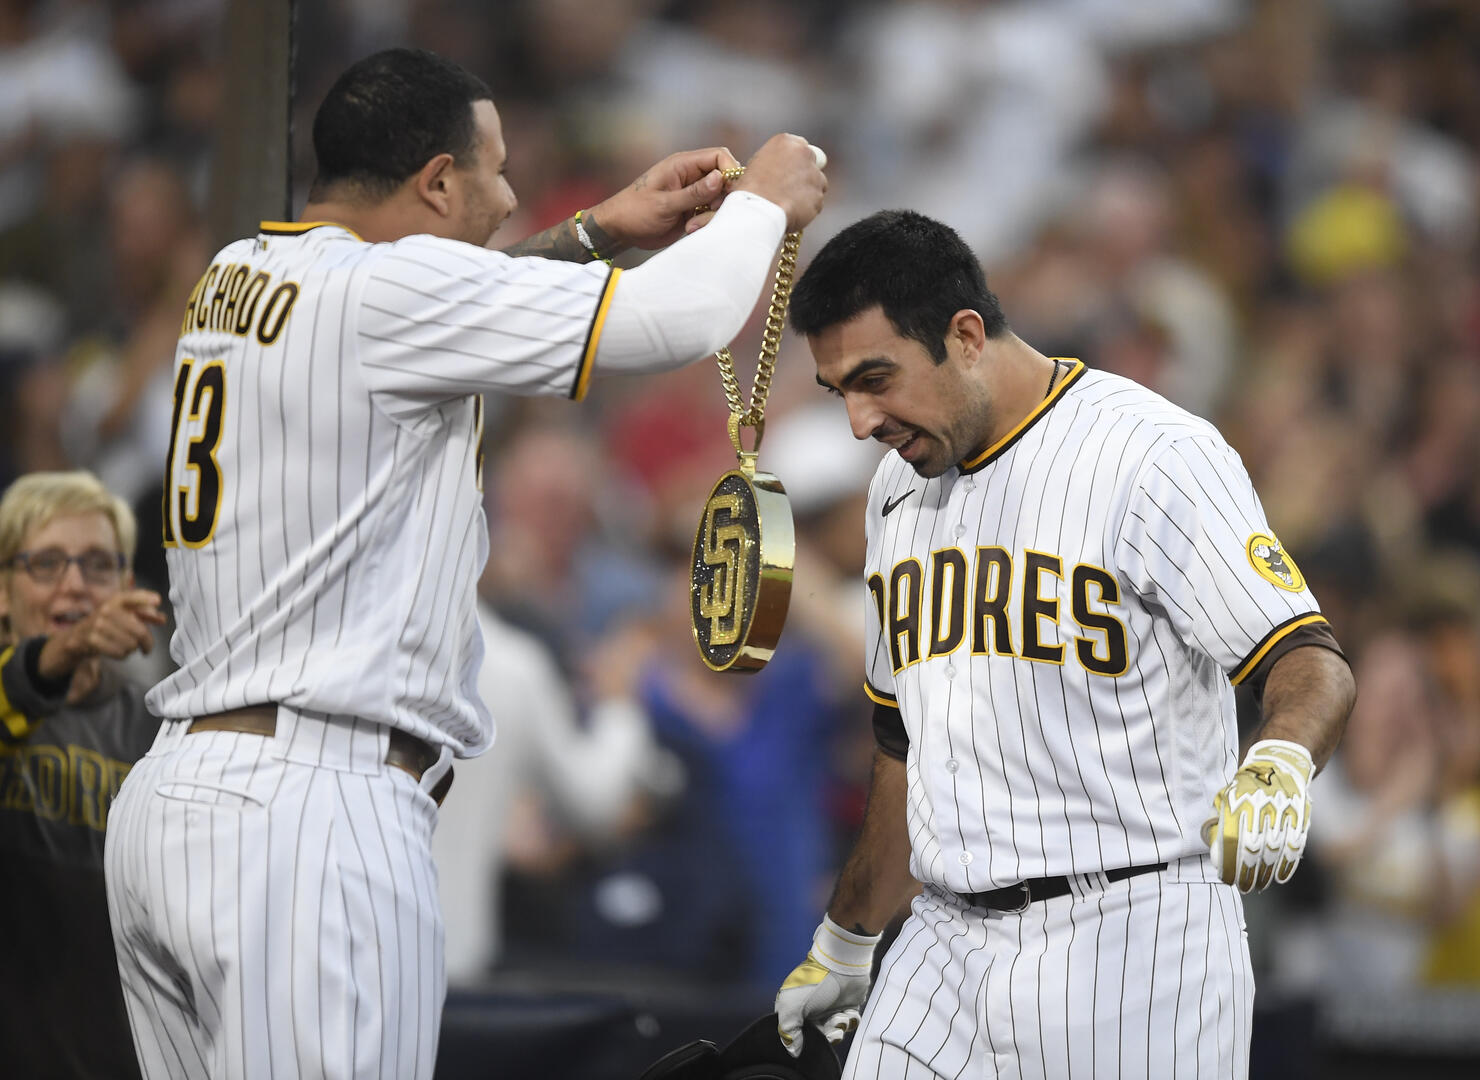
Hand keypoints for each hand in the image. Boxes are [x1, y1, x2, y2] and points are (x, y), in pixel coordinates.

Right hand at [38, 589, 166, 678]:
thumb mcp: (123, 614)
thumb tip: (162, 618)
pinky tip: (118, 651)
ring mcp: (98, 625)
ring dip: (132, 649)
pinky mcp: (92, 640)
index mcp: (115, 601)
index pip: (132, 597)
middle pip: (139, 631)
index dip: (145, 598)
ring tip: (127, 646)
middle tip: (147, 647)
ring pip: (131, 644)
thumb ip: (143, 614)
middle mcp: (106, 610)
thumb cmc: (106, 624)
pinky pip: (120, 653)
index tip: (158, 600)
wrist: (76, 636)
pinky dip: (123, 655)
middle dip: (147, 642)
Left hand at [585, 147, 742, 252]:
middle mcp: (691, 176)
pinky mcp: (693, 210)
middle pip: (724, 178)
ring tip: (693, 224)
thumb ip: (694, 193)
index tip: (729, 192)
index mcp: (683, 165)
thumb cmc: (635, 212)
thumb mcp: (664, 204)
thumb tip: (720, 178)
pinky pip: (711, 213)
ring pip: (720, 198)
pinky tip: (691, 229)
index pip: (719, 156)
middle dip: (723, 197)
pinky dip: (707, 222)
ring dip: (713, 213)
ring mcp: (693, 194)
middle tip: (710, 212)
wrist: (620, 230)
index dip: (730, 171)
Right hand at [731, 133, 827, 232]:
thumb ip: (775, 161)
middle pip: (812, 164)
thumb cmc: (751, 189)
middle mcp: (805, 154)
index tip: (789, 171)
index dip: (795, 162)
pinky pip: (816, 203)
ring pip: (817, 184)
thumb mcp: (757, 163)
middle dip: (805, 176)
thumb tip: (781, 170)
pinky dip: (807, 209)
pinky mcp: (819, 196)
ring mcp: (815, 175)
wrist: (758, 209)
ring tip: (789, 203)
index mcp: (786, 142)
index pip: (800, 147)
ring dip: (807, 193)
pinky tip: (792, 212)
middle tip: (789, 189)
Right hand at [774, 915, 878, 1057]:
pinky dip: (850, 1022)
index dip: (802, 1041)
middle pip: (817, 1035)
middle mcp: (811, 1009)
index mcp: (794, 1007)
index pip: (794, 1032)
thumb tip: (793, 1051)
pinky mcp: (847, 1005)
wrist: (842, 964)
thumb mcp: (791, 1007)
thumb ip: (788, 1032)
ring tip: (839, 1018)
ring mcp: (830, 1007)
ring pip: (835, 1031)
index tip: (808, 1043)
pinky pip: (850, 1023)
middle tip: (830, 1032)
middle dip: (825, 1037)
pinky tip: (848, 1013)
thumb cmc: (814, 982)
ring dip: (838, 1028)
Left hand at [1203, 739, 1313, 891]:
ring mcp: (1282, 812)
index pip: (1232, 839)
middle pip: (1253, 848)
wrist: (1281, 764)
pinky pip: (1294, 846)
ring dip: (1265, 873)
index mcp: (1239, 801)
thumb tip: (1211, 845)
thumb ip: (1219, 819)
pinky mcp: (1300, 817)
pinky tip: (1279, 877)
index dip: (1228, 863)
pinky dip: (1287, 864)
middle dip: (1247, 873)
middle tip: (1242, 887)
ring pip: (1274, 851)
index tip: (1225, 878)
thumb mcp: (1227, 795)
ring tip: (1258, 886)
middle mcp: (1261, 807)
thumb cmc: (1247, 786)